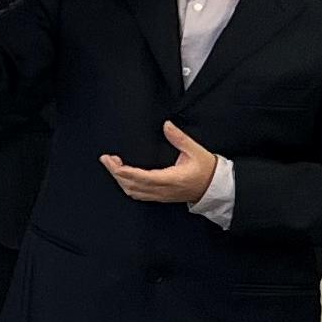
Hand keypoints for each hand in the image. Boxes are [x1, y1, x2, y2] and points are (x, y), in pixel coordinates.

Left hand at [100, 118, 219, 207]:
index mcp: (171, 178)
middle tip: (106, 159)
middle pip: (131, 186)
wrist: (215, 187)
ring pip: (133, 192)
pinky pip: (139, 195)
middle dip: (115, 173)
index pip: (140, 177)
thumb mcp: (196, 150)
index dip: (122, 170)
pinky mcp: (161, 197)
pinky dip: (127, 186)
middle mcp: (163, 190)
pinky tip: (122, 177)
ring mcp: (161, 195)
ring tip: (112, 166)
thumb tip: (166, 125)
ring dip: (120, 180)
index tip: (111, 160)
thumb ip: (179, 138)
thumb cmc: (207, 169)